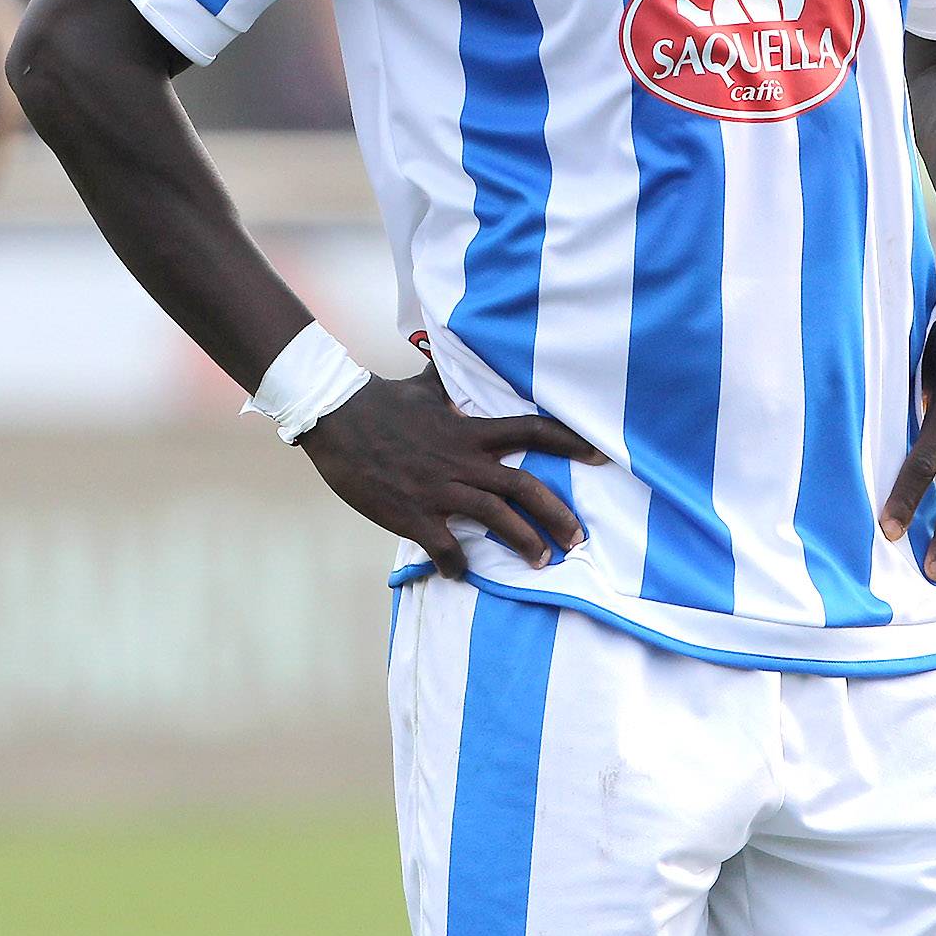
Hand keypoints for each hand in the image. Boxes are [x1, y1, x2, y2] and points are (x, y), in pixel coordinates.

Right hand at [298, 362, 605, 577]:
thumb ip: (451, 383)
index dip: (568, 442)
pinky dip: (458, 564)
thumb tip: (460, 362)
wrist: (336, 419)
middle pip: (524, 487)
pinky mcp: (413, 514)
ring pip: (496, 518)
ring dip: (524, 543)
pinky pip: (445, 547)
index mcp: (470, 430)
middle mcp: (463, 460)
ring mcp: (439, 489)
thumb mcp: (425, 387)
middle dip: (557, 514)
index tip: (598, 456)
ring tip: (542, 561)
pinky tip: (463, 573)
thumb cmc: (382, 402)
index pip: (531, 430)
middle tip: (577, 538)